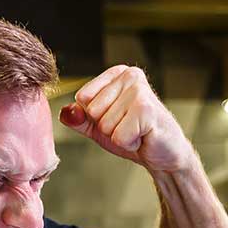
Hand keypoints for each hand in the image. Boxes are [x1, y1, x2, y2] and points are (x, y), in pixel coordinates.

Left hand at [59, 65, 194, 173]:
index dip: (95, 117)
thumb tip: (65, 112)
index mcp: (116, 73)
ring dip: (119, 136)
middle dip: (107, 128)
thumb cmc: (133, 135)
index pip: (82, 98)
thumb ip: (79, 118)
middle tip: (129, 127)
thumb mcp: (98, 125)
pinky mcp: (146, 109)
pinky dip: (129, 144)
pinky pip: (118, 136)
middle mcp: (129, 75)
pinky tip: (143, 136)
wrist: (162, 153)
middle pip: (92, 111)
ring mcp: (139, 91)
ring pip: (104, 125)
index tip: (117, 118)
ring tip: (137, 131)